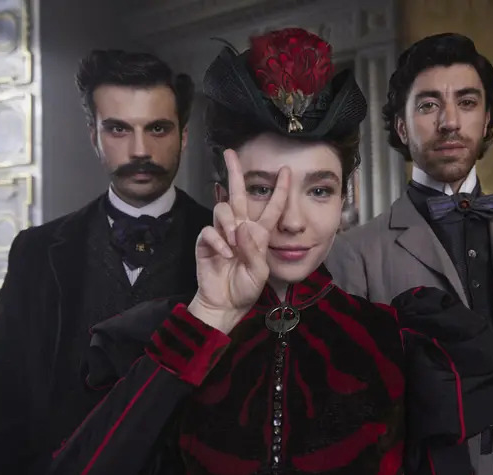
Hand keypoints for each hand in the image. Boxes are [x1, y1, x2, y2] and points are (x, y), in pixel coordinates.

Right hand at [189, 149, 288, 332]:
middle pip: (238, 194)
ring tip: (234, 242)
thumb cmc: (246, 287)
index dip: (280, 189)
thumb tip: (243, 227)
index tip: (286, 170)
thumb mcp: (260, 272)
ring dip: (229, 222)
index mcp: (259, 233)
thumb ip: (255, 251)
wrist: (226, 303)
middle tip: (230, 153)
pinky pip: (210, 231)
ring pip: (222, 209)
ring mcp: (222, 234)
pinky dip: (218, 241)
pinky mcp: (206, 242)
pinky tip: (225, 255)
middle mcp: (241, 228)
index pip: (272, 207)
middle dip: (234, 172)